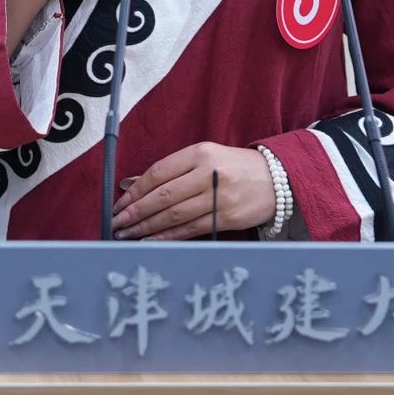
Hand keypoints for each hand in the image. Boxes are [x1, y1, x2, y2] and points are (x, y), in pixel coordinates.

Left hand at [111, 141, 276, 239]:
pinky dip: (168, 237)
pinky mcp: (226, 218)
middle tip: (117, 223)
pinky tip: (151, 241)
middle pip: (164, 195)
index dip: (136, 190)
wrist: (276, 179)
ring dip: (147, 227)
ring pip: (174, 215)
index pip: (159, 172)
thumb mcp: (204, 157)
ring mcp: (219, 197)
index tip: (120, 203)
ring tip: (127, 235)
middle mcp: (208, 173)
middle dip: (136, 212)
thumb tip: (132, 185)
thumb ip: (172, 170)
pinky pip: (190, 230)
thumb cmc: (234, 167)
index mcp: (200, 153)